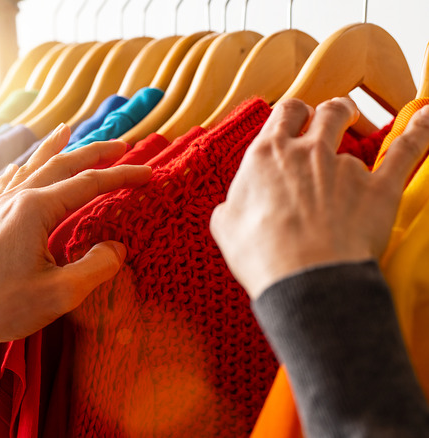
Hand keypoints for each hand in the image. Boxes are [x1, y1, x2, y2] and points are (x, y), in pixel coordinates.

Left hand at [0, 124, 151, 342]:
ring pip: (32, 167)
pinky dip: (22, 169)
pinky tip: (20, 167)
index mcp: (35, 210)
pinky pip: (7, 183)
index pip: (88, 183)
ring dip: (54, 149)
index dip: (121, 177)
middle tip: (122, 144)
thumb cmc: (6, 307)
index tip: (148, 174)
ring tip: (66, 130)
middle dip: (93, 152)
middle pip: (61, 164)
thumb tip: (118, 248)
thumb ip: (96, 266)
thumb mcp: (61, 293)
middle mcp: (16, 199)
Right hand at [210, 98, 428, 298]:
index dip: (292, 114)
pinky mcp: (379, 188)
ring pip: (358, 132)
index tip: (295, 120)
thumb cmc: (261, 255)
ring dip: (360, 130)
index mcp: (266, 156)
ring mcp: (346, 167)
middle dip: (330, 112)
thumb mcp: (225, 226)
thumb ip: (233, 203)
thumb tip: (234, 204)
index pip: (284, 113)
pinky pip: (406, 149)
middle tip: (333, 118)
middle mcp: (306, 152)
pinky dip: (420, 130)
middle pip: (324, 111)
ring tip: (365, 129)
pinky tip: (428, 117)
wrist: (305, 278)